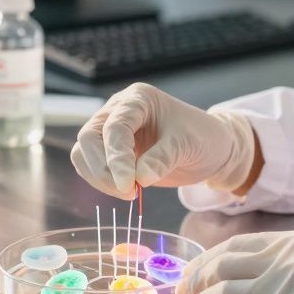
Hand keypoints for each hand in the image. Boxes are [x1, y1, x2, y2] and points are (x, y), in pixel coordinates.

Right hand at [70, 83, 255, 198]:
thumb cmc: (201, 137)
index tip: (128, 185)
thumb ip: (162, 159)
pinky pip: (90, 165)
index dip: (117, 157)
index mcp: (138, 99)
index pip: (115, 126)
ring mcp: (111, 129)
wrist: (210, 148)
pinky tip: (125, 190)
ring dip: (99, 177)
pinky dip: (100, 181)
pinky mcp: (110, 150)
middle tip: (128, 192)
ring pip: (84, 152)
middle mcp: (119, 109)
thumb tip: (138, 179)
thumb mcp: (187, 145)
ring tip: (130, 194)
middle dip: (103, 168)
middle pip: (90, 137)